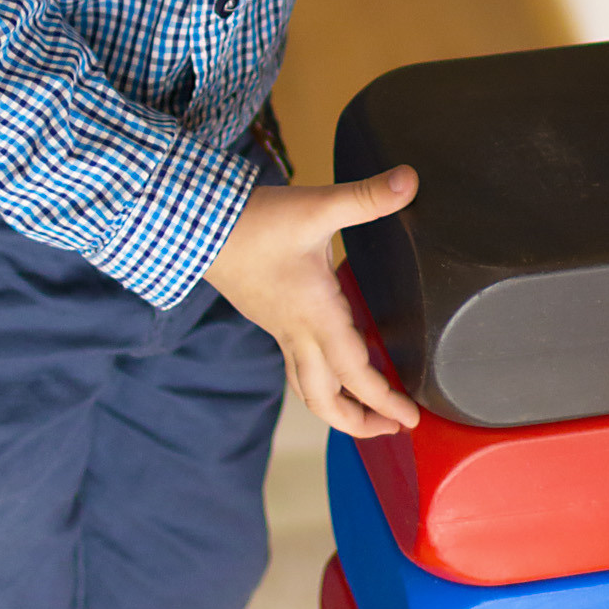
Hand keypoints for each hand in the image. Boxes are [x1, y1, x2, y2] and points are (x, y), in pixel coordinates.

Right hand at [205, 169, 421, 438]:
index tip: (409, 419)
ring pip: (308, 389)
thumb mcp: (318, 207)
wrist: (198, 228)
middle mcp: (298, 333)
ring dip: (336, 409)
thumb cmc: (257, 223)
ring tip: (365, 413)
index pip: (355, 374)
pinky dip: (319, 382)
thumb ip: (366, 196)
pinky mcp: (271, 320)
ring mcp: (281, 331)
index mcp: (316, 315)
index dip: (384, 401)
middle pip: (326, 401)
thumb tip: (411, 180)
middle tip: (392, 427)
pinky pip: (297, 367)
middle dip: (359, 422)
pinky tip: (331, 365)